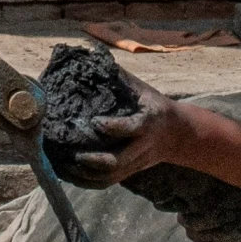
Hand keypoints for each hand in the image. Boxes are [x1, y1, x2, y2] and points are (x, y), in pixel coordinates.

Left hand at [66, 74, 187, 188]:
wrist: (178, 134)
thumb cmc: (154, 106)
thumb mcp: (143, 91)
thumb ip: (120, 79)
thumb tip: (93, 58)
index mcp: (147, 124)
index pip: (131, 129)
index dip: (114, 128)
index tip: (95, 122)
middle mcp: (142, 147)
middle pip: (119, 162)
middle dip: (94, 161)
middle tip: (73, 154)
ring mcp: (135, 163)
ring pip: (110, 177)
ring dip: (85, 175)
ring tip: (62, 165)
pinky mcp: (129, 173)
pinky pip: (106, 183)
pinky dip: (85, 182)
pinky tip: (67, 174)